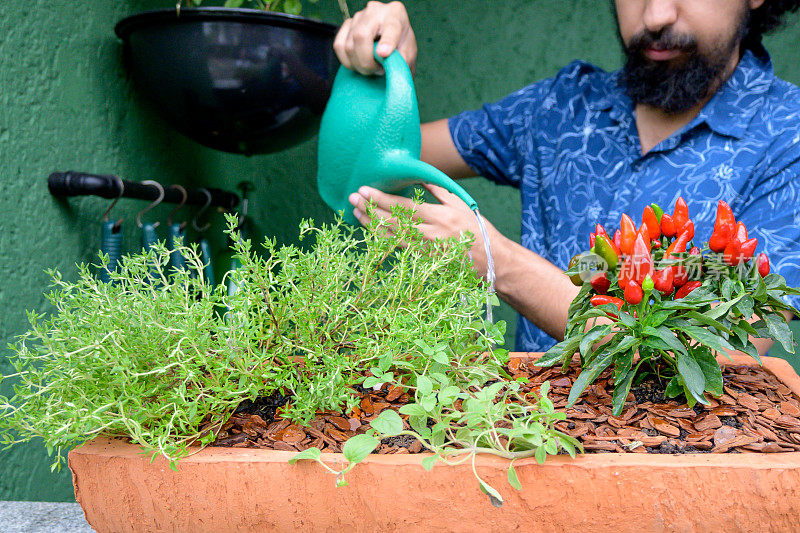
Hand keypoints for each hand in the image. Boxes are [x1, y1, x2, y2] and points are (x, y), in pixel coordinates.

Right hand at [333, 1, 417, 75]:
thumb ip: (402, 61)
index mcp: (396, 14)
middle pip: (361, 36)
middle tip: (377, 71)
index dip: (387, 41)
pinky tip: (358, 63)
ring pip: (348, 45)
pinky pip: (338, 46)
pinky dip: (346, 61)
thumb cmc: (401, 46)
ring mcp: (358, 16)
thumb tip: (393, 71)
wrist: (391, 41)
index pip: (390, 27)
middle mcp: (375, 10)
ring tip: (371, 67)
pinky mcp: (346, 25)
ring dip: (358, 64)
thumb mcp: (408, 54)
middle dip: (366, 61)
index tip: (384, 54)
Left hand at [348, 184, 504, 278]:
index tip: (365, 190)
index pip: (403, 206)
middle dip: (370, 209)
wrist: (490, 262)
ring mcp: (424, 250)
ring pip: (391, 235)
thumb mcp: (461, 204)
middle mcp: (430, 234)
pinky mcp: (422, 260)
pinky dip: (382, 237)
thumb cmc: (477, 230)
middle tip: (353, 198)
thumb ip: (437, 191)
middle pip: (392, 221)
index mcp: (440, 216)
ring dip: (371, 223)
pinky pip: (397, 247)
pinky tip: (370, 229)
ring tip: (356, 212)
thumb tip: (418, 177)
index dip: (381, 199)